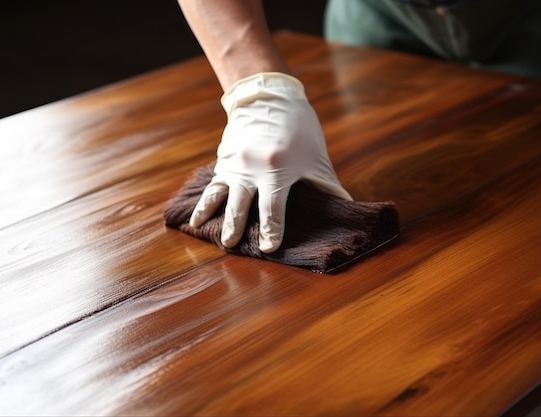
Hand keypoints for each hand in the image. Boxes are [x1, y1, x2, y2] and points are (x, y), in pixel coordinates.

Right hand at [190, 72, 351, 252]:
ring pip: (218, 196)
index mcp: (277, 169)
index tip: (269, 247)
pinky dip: (203, 204)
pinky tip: (195, 220)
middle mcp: (251, 169)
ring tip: (208, 236)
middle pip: (240, 206)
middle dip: (234, 229)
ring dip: (213, 217)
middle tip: (230, 246)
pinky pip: (211, 186)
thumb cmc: (298, 128)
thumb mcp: (316, 157)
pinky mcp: (224, 160)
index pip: (273, 209)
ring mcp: (234, 165)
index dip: (272, 231)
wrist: (268, 95)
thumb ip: (327, 185)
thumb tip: (345, 208)